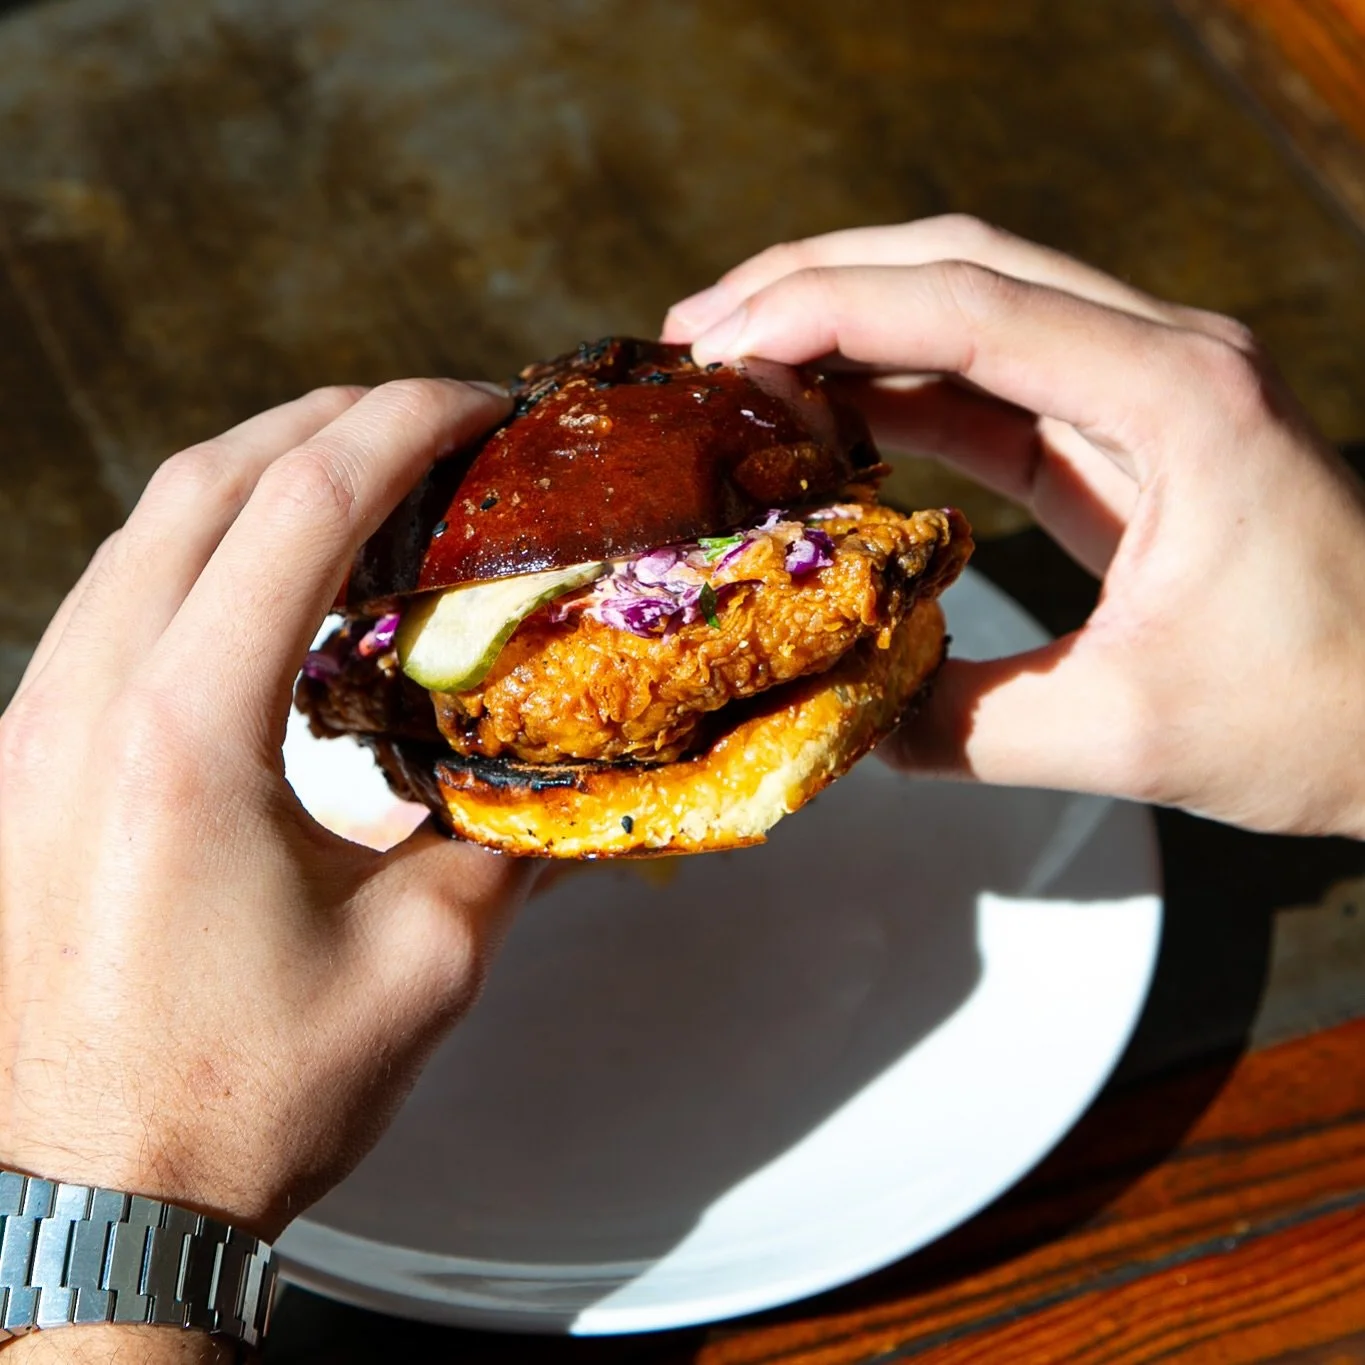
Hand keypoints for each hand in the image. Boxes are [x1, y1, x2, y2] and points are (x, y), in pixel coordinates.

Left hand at [0, 380, 534, 1357]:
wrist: (92, 1199)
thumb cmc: (242, 1096)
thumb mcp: (422, 963)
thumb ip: (510, 843)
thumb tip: (580, 781)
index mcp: (186, 738)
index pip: (297, 509)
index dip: (398, 428)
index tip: (473, 404)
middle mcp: (86, 706)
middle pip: (203, 483)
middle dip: (326, 421)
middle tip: (428, 423)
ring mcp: (33, 728)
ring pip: (141, 530)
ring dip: (255, 476)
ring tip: (358, 480)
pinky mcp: (25, 762)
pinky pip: (110, 598)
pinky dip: (198, 550)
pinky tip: (264, 580)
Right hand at [665, 217, 1364, 838]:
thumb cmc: (1324, 716)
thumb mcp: (1128, 736)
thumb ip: (964, 727)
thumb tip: (840, 720)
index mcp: (1177, 398)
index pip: (968, 308)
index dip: (825, 311)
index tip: (718, 347)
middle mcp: (1161, 358)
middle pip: (958, 263)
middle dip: (813, 285)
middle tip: (698, 337)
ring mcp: (1141, 389)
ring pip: (967, 307)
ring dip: (845, 327)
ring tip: (733, 368)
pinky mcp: (1120, 437)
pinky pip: (986, 386)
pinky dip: (894, 394)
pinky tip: (821, 426)